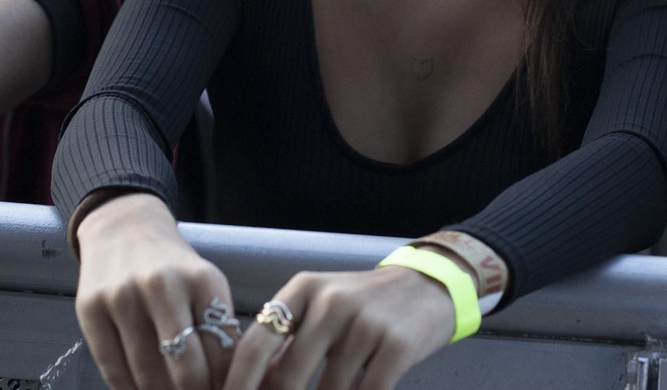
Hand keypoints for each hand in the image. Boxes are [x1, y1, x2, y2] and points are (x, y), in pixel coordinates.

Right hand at [75, 192, 236, 389]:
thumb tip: (223, 383)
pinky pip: (112, 368)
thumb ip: (216, 329)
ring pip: (146, 374)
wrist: (124, 228)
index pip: (222, 350)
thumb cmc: (174, 268)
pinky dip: (128, 389)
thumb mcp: (205, 286)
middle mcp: (163, 286)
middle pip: (186, 367)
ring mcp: (123, 297)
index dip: (224, 381)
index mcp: (203, 280)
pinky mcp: (90, 308)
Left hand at [223, 264, 456, 389]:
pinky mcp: (395, 347)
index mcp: (304, 289)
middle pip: (288, 377)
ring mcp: (365, 324)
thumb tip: (252, 385)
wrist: (429, 286)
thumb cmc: (364, 304)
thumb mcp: (321, 306)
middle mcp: (331, 303)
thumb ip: (288, 341)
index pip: (256, 343)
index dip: (237, 384)